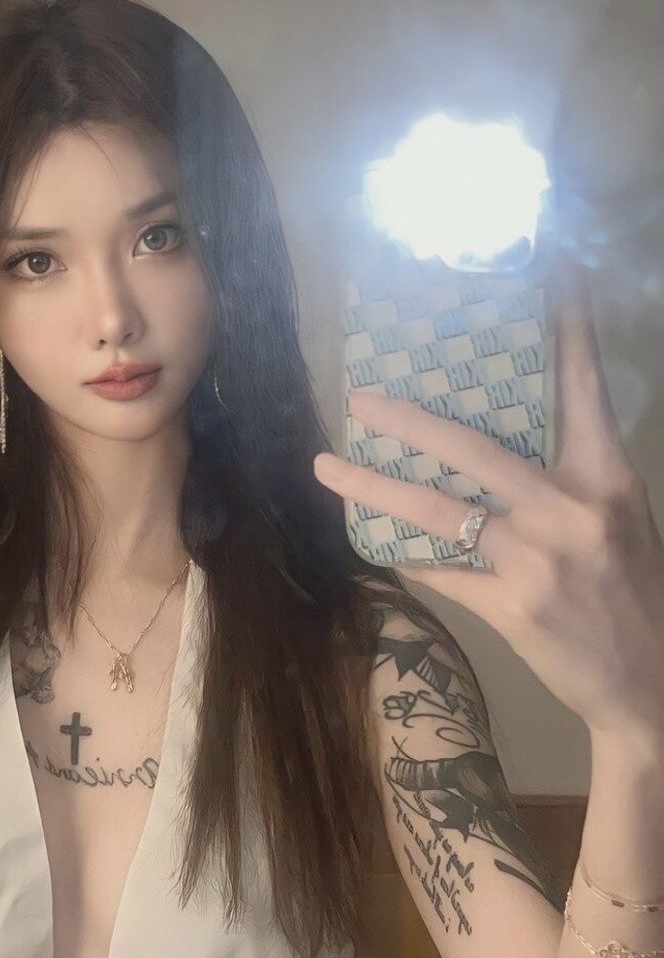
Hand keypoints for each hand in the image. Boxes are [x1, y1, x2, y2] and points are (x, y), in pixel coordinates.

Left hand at [312, 253, 663, 742]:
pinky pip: (439, 572)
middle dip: (409, 420)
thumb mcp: (617, 518)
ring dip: (373, 486)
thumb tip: (498, 442)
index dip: (563, 330)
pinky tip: (369, 541)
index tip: (543, 275)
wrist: (653, 682)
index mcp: (607, 476)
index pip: (580, 388)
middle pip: (473, 447)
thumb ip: (566, 478)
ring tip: (326, 465)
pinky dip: (402, 555)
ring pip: (436, 510)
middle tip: (359, 397)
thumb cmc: (636, 590)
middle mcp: (570, 508)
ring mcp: (537, 559)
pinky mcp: (511, 607)